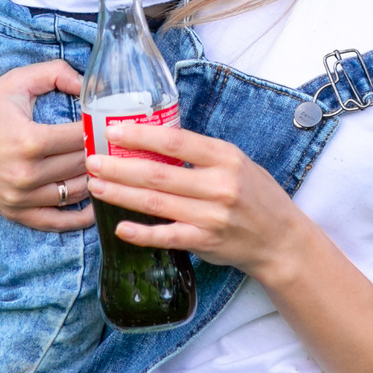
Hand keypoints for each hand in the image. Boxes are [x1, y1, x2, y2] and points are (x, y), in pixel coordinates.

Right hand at [0, 61, 92, 230]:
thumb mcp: (16, 80)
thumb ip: (56, 72)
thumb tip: (88, 85)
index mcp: (30, 140)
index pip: (81, 137)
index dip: (99, 129)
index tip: (108, 122)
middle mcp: (26, 173)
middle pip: (82, 165)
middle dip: (101, 153)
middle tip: (115, 144)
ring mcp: (20, 197)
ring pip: (75, 192)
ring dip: (95, 180)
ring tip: (108, 167)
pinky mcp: (14, 211)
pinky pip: (55, 221)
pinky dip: (78, 218)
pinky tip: (95, 206)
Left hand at [84, 118, 313, 283]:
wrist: (281, 240)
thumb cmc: (257, 196)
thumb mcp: (237, 163)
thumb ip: (202, 154)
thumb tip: (155, 140)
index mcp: (226, 158)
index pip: (176, 142)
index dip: (141, 135)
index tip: (113, 131)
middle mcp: (219, 186)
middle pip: (158, 174)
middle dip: (119, 166)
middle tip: (92, 160)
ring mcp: (211, 216)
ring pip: (156, 203)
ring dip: (121, 194)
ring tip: (95, 186)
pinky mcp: (205, 242)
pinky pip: (166, 237)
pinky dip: (142, 233)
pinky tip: (120, 227)